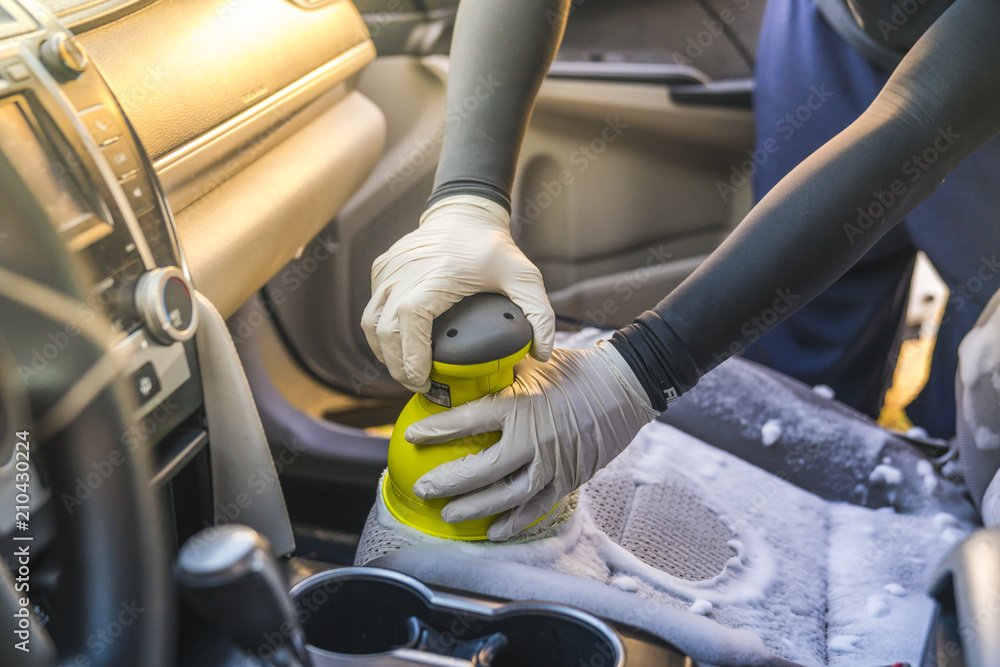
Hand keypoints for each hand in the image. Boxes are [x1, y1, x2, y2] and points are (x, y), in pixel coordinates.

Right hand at [362, 195, 554, 392]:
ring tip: (405, 370)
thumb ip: (539, 315)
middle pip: (385, 329)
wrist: (464, 211)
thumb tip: (540, 353)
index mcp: (437, 275)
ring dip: (383, 352)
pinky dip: (380, 331)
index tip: (423, 378)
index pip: (410, 319)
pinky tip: (398, 344)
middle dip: (398, 365)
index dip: (410, 354)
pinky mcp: (381, 269)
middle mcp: (406, 272)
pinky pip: (372, 307)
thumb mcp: (524, 277)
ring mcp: (389, 270)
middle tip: (419, 384)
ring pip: (370, 321)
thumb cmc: (491, 246)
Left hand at [406, 341, 658, 540]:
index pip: (468, 420)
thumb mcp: (531, 362)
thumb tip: (461, 370)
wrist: (624, 387)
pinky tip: (493, 531)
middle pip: (482, 470)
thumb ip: (498, 370)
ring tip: (449, 514)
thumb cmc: (575, 369)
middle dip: (448, 482)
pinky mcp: (568, 478)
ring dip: (475, 508)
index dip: (437, 430)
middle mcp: (533, 439)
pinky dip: (515, 521)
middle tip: (423, 488)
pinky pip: (537, 506)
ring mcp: (552, 463)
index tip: (411, 437)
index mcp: (520, 405)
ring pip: (507, 496)